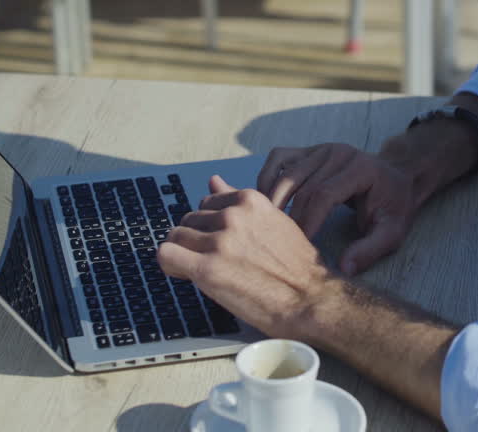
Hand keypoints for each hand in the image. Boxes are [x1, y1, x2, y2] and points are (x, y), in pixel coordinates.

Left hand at [157, 176, 332, 338]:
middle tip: (211, 260)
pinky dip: (169, 265)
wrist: (310, 298)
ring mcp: (219, 242)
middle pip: (189, 219)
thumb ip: (238, 201)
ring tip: (201, 269)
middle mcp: (233, 216)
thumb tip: (213, 180)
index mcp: (250, 200)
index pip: (207, 203)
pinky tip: (183, 274)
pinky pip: (166, 255)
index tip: (217, 241)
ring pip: (175, 236)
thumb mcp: (272, 221)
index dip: (209, 225)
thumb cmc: (297, 265)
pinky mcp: (207, 269)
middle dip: (195, 239)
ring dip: (184, 253)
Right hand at [259, 144, 418, 274]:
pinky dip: (267, 178)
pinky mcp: (309, 150)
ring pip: (285, 174)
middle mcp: (338, 153)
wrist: (396, 178)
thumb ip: (370, 250)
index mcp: (360, 168)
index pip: (324, 194)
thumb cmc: (393, 206)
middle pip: (302, 186)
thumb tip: (344, 269)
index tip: (300, 247)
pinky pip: (278, 159)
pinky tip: (268, 203)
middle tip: (283, 244)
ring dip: (273, 201)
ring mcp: (321, 149)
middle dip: (290, 218)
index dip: (308, 221)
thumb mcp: (392, 232)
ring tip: (270, 228)